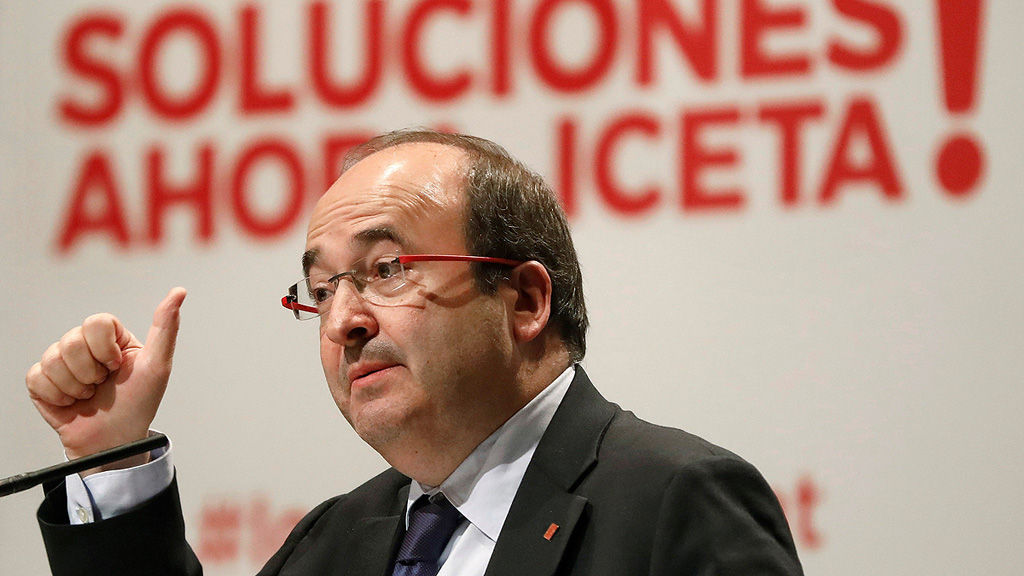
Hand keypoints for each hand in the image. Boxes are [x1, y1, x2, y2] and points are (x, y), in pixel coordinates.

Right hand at [25, 288, 186, 472]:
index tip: (118, 366)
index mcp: (111, 338)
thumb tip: (178, 292)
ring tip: (89, 395)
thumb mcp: (158, 365)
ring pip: (52, 359)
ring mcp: (61, 363)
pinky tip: (72, 403)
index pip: (96, 322)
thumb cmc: (139, 403)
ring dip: (76, 386)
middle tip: (103, 385)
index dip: (105, 349)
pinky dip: (57, 396)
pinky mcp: (42, 383)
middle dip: (91, 371)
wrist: (115, 441)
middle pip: (71, 340)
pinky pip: (36, 378)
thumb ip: (166, 327)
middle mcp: (85, 346)